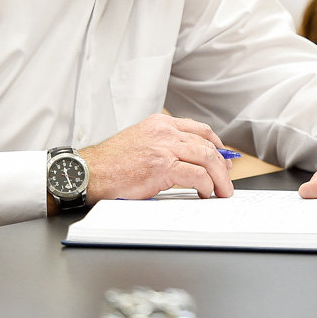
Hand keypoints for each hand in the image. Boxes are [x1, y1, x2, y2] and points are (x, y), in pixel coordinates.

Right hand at [78, 114, 234, 202]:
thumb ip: (162, 147)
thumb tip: (185, 162)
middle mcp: (164, 131)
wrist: (89, 172)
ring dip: (219, 177)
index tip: (223, 157)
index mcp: (159, 124)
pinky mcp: (163, 166)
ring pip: (207, 158)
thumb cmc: (110, 164)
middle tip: (227, 178)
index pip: (198, 129)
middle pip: (207, 144)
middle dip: (222, 163)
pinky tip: (205, 193)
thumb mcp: (140, 144)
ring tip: (222, 191)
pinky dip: (206, 185)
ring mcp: (164, 147)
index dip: (215, 144)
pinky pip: (197, 175)